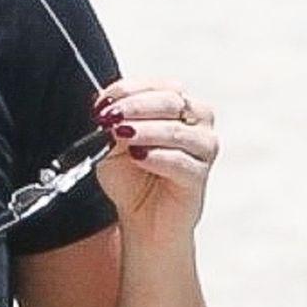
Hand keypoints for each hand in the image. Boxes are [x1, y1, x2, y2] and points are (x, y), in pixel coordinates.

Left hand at [92, 79, 218, 247]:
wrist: (142, 219)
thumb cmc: (131, 177)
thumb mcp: (113, 145)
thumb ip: (113, 124)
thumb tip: (105, 105)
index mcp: (180, 107)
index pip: (161, 86)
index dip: (130, 89)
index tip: (104, 101)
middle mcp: (198, 123)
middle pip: (172, 102)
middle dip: (135, 106)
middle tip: (110, 116)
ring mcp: (203, 150)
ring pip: (177, 131)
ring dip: (145, 130)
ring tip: (120, 135)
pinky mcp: (200, 178)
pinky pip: (181, 162)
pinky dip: (157, 156)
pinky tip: (138, 156)